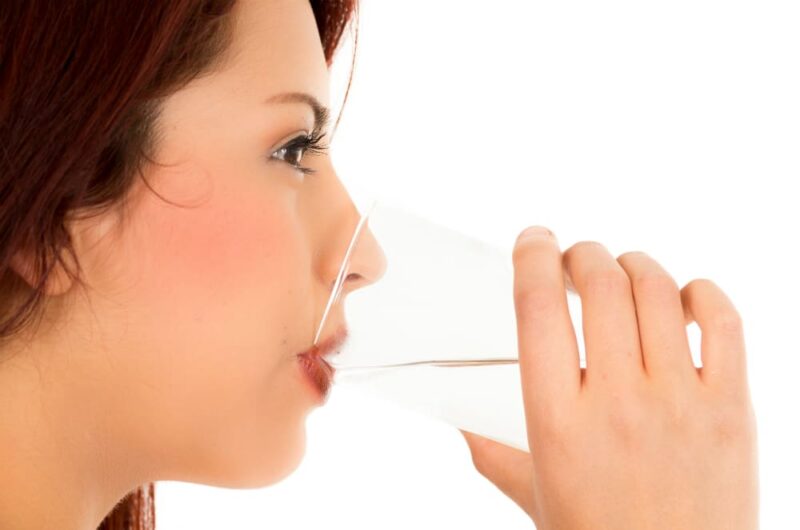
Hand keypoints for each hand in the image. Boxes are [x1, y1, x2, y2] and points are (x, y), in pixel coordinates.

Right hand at [461, 227, 758, 528]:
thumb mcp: (535, 498)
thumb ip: (494, 454)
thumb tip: (462, 424)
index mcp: (556, 422)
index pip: (536, 308)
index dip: (532, 256)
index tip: (533, 241)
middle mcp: (617, 403)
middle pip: (599, 285)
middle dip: (583, 254)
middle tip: (577, 258)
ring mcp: (680, 402)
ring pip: (656, 291)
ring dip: (633, 265)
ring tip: (623, 272)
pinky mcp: (731, 409)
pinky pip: (723, 321)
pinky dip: (700, 292)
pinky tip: (682, 297)